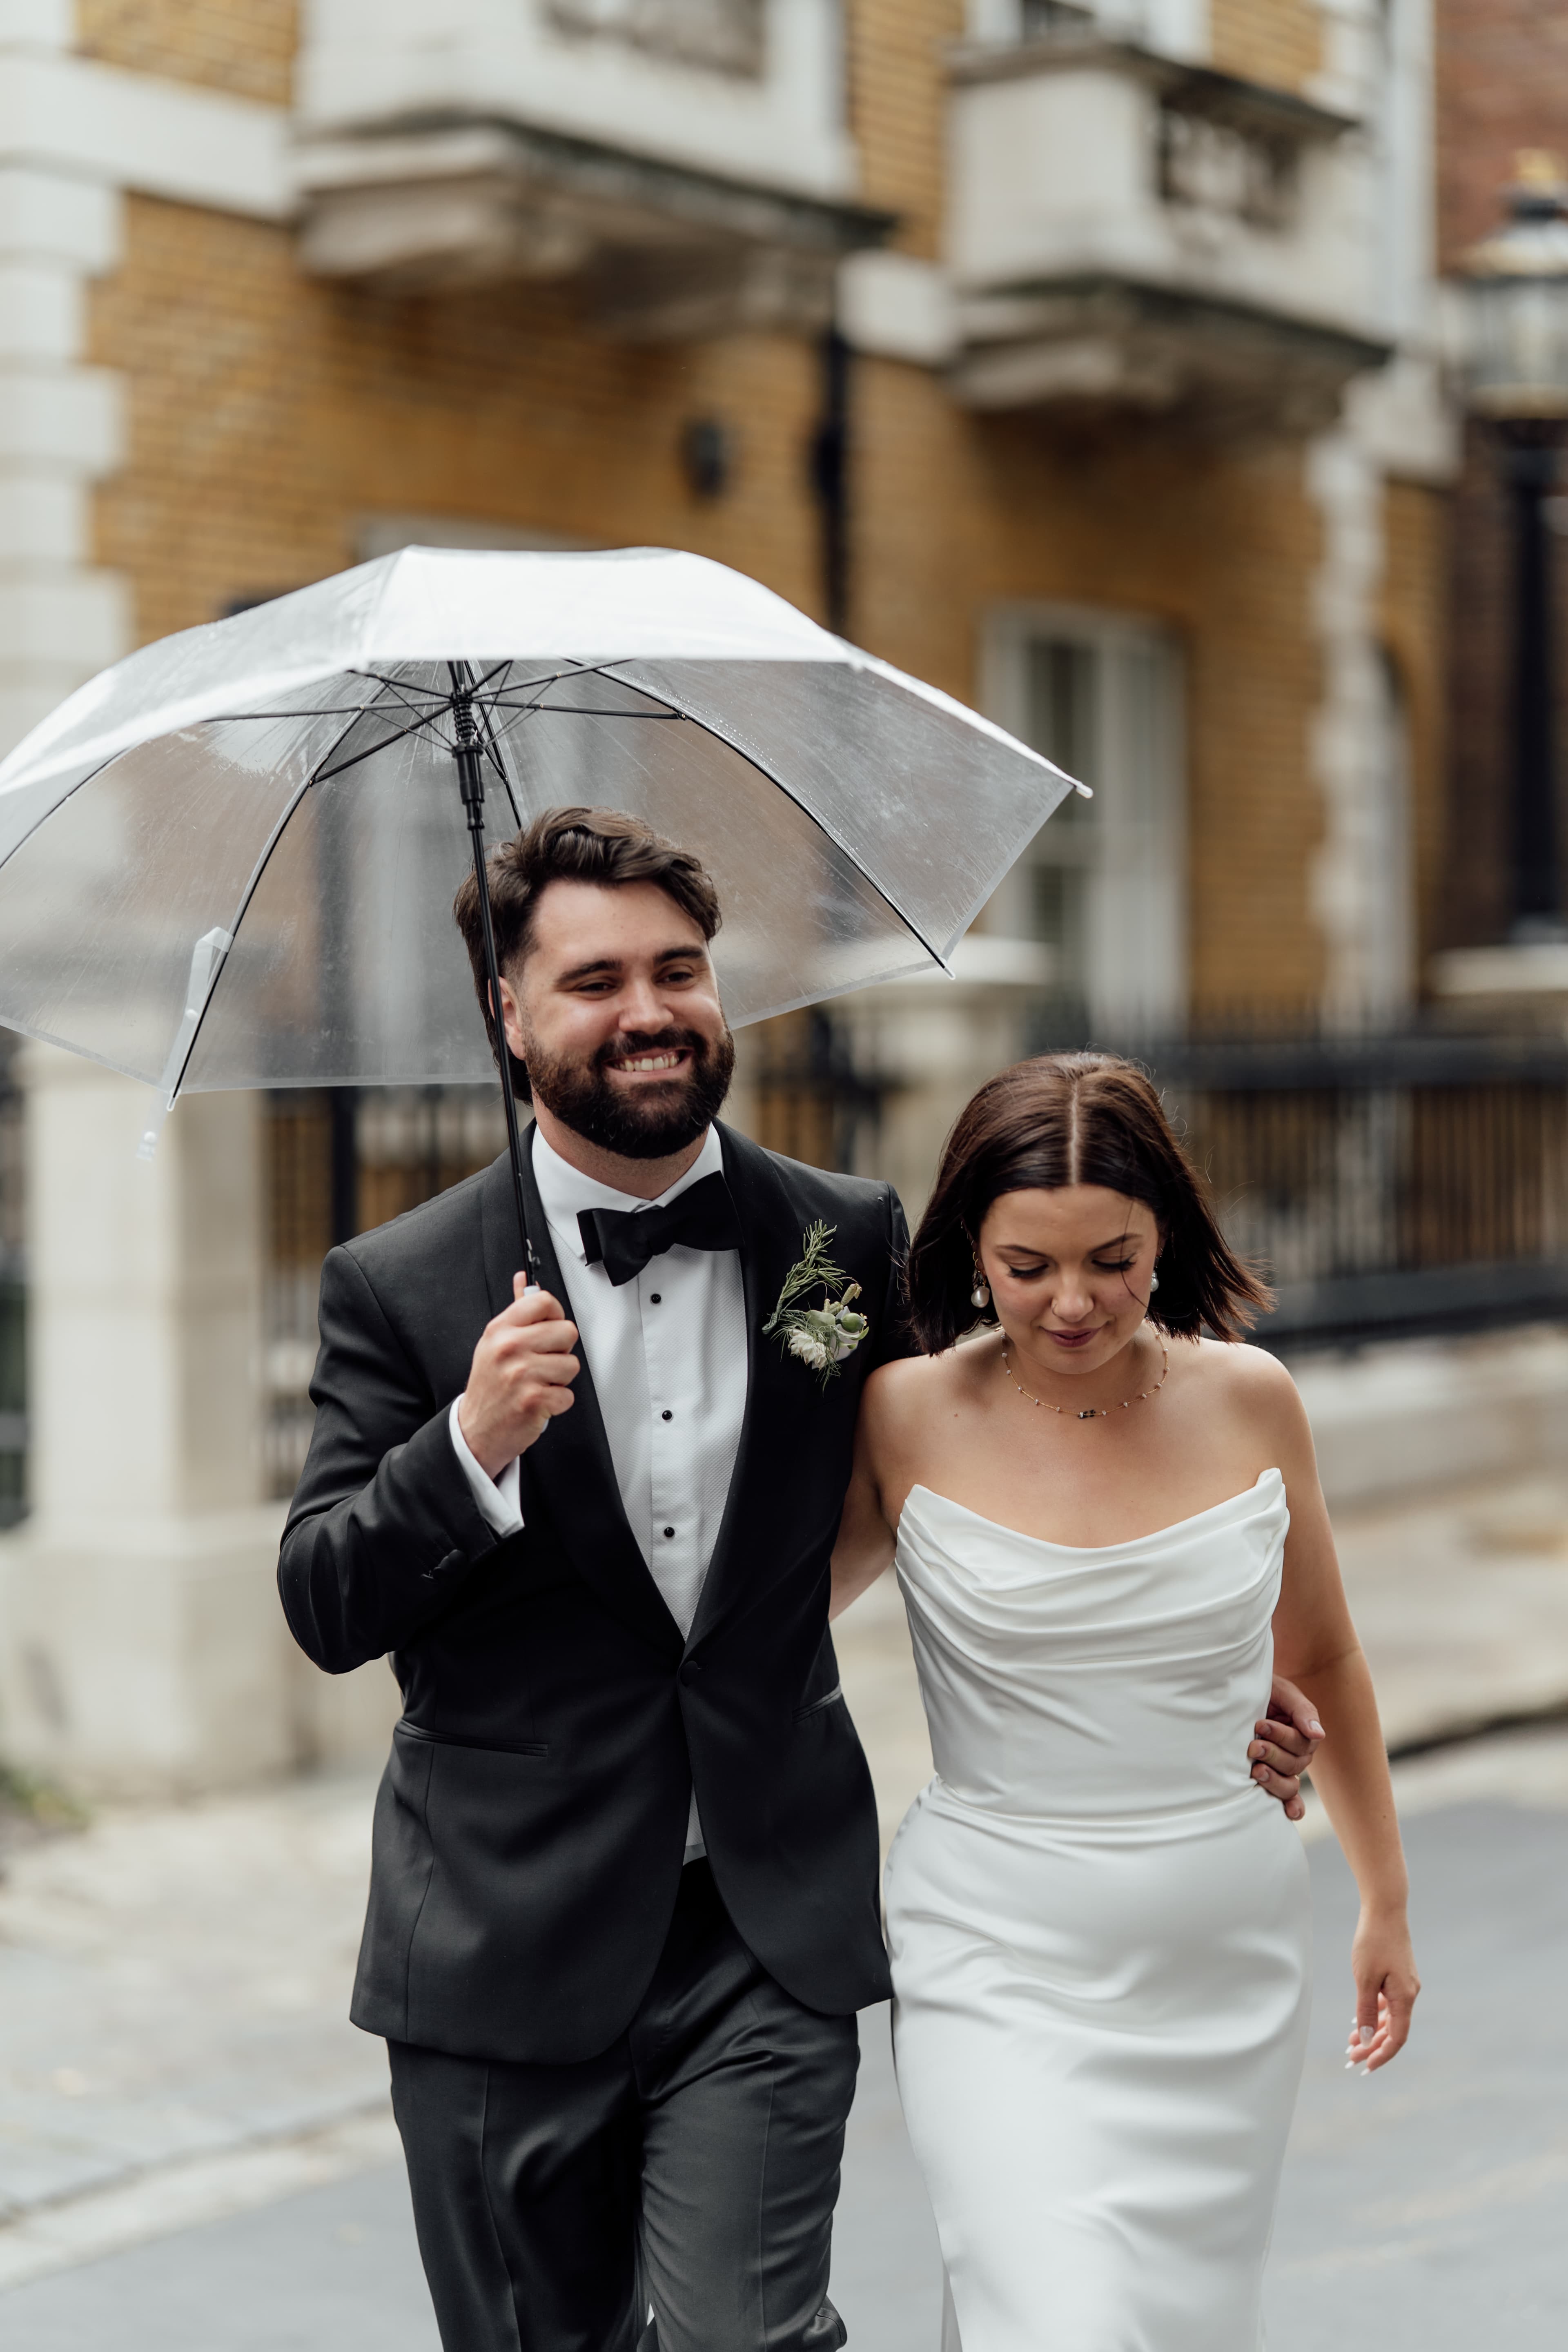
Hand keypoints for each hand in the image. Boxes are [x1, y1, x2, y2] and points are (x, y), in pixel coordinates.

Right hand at [457, 1276, 579, 1474]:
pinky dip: (557, 1403)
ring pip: (571, 1364)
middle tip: (542, 1363)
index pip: (544, 1301)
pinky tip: (538, 1402)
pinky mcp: (534, 1400)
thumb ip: (516, 1310)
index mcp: (501, 1329)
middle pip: (567, 1331)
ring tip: (538, 1384)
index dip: (555, 1316)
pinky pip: (567, 1395)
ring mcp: (521, 1374)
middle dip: (560, 1350)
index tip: (549, 1329)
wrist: (476, 1429)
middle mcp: (510, 1348)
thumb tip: (524, 1279)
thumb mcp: (494, 1343)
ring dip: (560, 1379)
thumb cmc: (489, 1386)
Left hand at [1249, 1672, 1325, 1821]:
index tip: (1261, 1724)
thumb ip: (1302, 1710)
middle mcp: (1297, 1753)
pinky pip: (1288, 1799)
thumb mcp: (1282, 1691)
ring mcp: (1284, 1768)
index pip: (1301, 1742)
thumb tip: (1319, 1734)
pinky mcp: (1270, 1778)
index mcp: (1302, 1732)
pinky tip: (1289, 1813)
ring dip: (1274, 1780)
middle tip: (1253, 1745)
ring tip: (1256, 1770)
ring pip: (1289, 1784)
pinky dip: (1291, 1807)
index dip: (1282, 1736)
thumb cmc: (1263, 1690)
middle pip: (1294, 1764)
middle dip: (1273, 1755)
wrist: (1238, 1693)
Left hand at [1345, 1907, 1419, 2073]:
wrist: (1385, 1909)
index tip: (1364, 2067)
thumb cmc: (1373, 1941)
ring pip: (1390, 2017)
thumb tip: (1368, 2041)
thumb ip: (1366, 2011)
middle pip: (1393, 2031)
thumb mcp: (1365, 1978)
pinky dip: (1375, 2014)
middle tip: (1350, 2059)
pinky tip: (1359, 2020)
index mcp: (1405, 1998)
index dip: (1382, 2055)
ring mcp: (1405, 1985)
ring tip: (1350, 2043)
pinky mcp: (1398, 1976)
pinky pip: (1388, 2003)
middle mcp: (1409, 1994)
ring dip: (1372, 2031)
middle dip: (1373, 2047)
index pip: (1397, 2038)